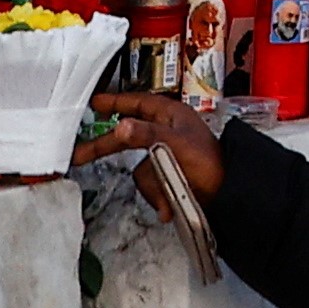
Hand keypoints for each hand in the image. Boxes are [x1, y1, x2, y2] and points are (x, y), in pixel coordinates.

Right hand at [80, 89, 225, 202]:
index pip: (137, 102)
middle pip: (128, 136)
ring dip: (153, 186)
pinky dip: (158, 196)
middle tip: (80, 155)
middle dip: (107, 148)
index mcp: (171, 115)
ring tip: (169, 192)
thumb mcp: (177, 144)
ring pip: (140, 169)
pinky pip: (150, 185)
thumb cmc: (209, 163)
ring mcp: (166, 155)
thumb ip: (147, 135)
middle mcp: (166, 132)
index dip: (115, 101)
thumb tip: (121, 126)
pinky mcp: (168, 176)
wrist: (229, 195)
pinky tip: (169, 206)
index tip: (94, 103)